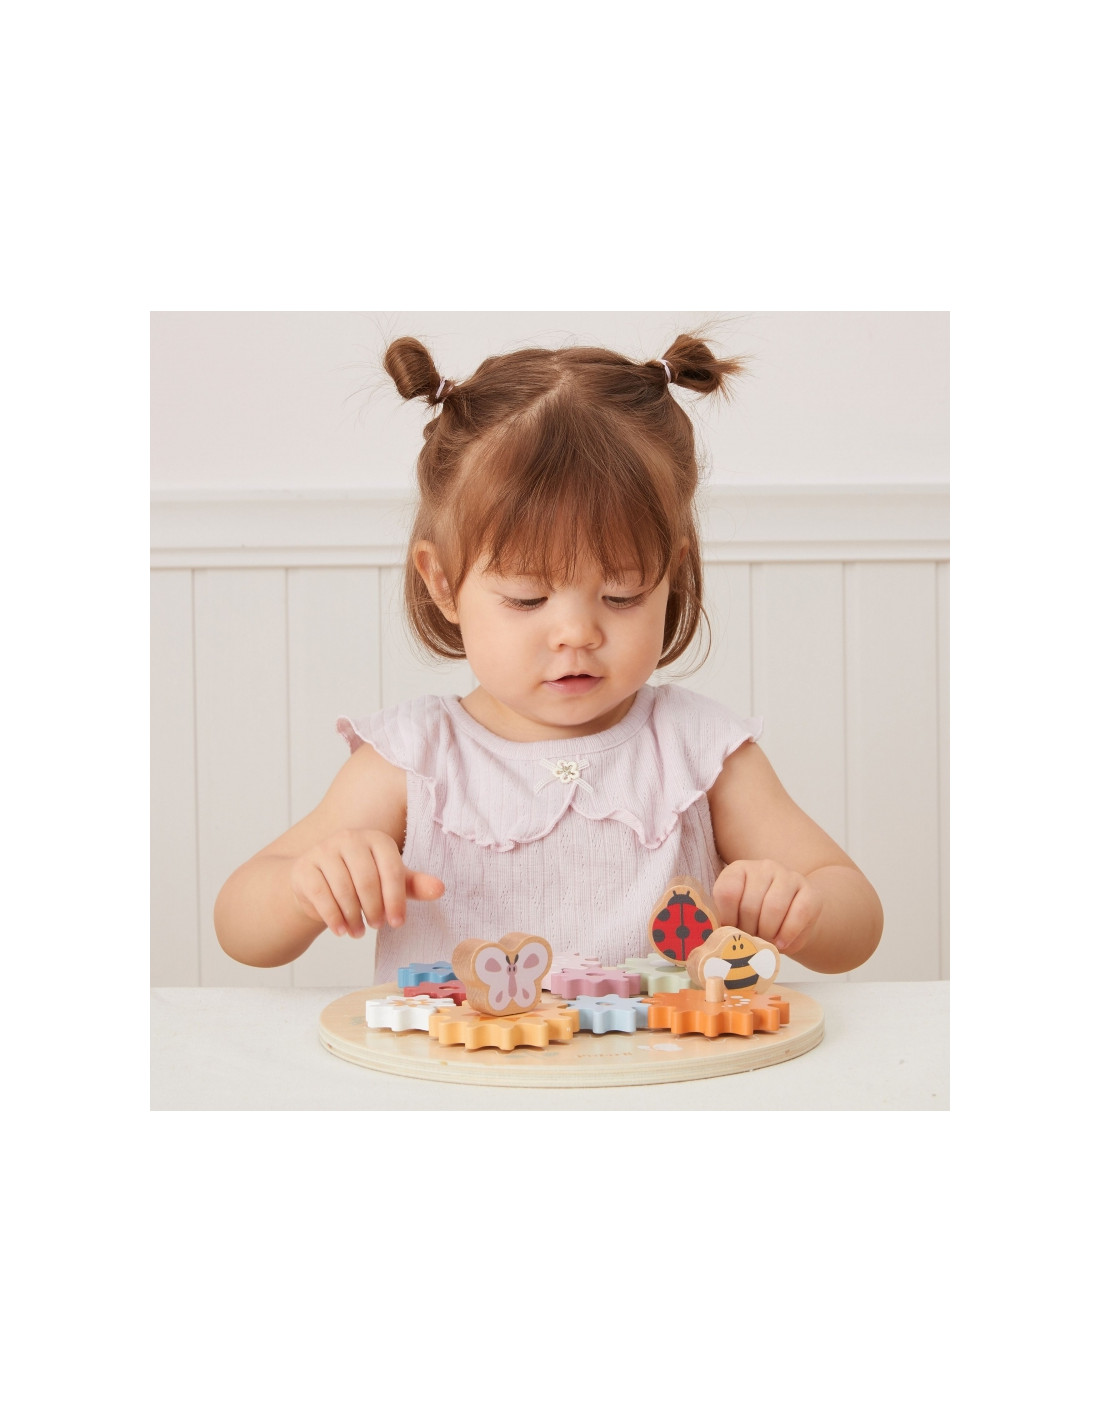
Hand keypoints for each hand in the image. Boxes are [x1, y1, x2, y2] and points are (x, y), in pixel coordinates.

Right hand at [289, 829, 444, 937]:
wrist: (319, 882)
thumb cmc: (361, 880)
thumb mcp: (391, 881)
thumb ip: (415, 885)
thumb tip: (440, 889)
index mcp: (375, 838)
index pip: (391, 869)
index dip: (396, 900)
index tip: (397, 923)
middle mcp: (349, 838)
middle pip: (367, 880)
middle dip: (374, 909)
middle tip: (377, 926)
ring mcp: (323, 850)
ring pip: (343, 890)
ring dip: (354, 918)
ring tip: (359, 932)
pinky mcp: (304, 867)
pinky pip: (321, 896)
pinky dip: (333, 918)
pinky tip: (341, 930)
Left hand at [712, 859, 823, 955]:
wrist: (791, 918)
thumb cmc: (757, 919)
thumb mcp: (736, 916)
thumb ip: (724, 922)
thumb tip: (714, 939)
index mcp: (739, 870)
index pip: (727, 892)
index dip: (728, 918)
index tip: (732, 930)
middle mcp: (764, 867)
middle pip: (750, 904)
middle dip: (749, 930)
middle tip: (752, 940)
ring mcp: (788, 877)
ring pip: (773, 908)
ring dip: (767, 934)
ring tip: (766, 942)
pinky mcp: (810, 892)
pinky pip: (798, 915)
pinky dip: (787, 934)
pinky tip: (781, 943)